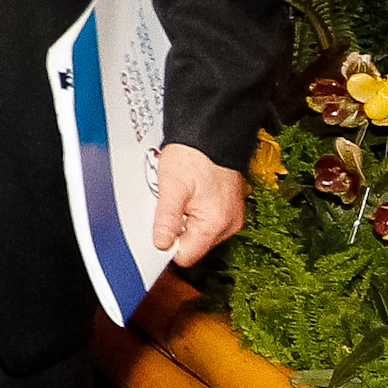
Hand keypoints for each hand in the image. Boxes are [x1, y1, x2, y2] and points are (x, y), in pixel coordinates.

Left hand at [153, 143, 246, 267]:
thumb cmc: (194, 155)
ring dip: (185, 220)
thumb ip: (167, 220)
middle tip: (169, 204)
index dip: (167, 245)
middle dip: (176, 230)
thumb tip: (160, 245)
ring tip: (180, 196)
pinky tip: (189, 194)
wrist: (213, 132)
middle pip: (193, 245)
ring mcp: (231, 217)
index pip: (186, 256)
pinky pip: (206, 220)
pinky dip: (194, 211)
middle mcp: (228, 225)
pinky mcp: (229, 208)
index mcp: (215, 224)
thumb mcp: (172, 187)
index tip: (157, 230)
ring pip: (198, 233)